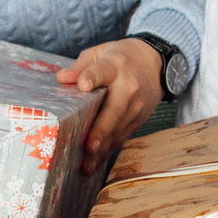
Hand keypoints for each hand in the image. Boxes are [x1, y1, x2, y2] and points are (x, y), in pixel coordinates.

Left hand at [56, 38, 165, 175]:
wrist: (156, 64)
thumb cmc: (122, 58)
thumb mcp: (101, 52)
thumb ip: (81, 65)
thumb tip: (61, 78)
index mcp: (115, 65)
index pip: (103, 70)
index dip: (93, 77)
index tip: (84, 85)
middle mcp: (128, 88)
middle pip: (114, 110)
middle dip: (102, 130)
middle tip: (90, 146)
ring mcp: (135, 107)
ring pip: (117, 130)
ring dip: (103, 149)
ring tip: (86, 165)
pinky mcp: (137, 120)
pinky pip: (121, 137)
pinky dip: (108, 151)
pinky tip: (94, 164)